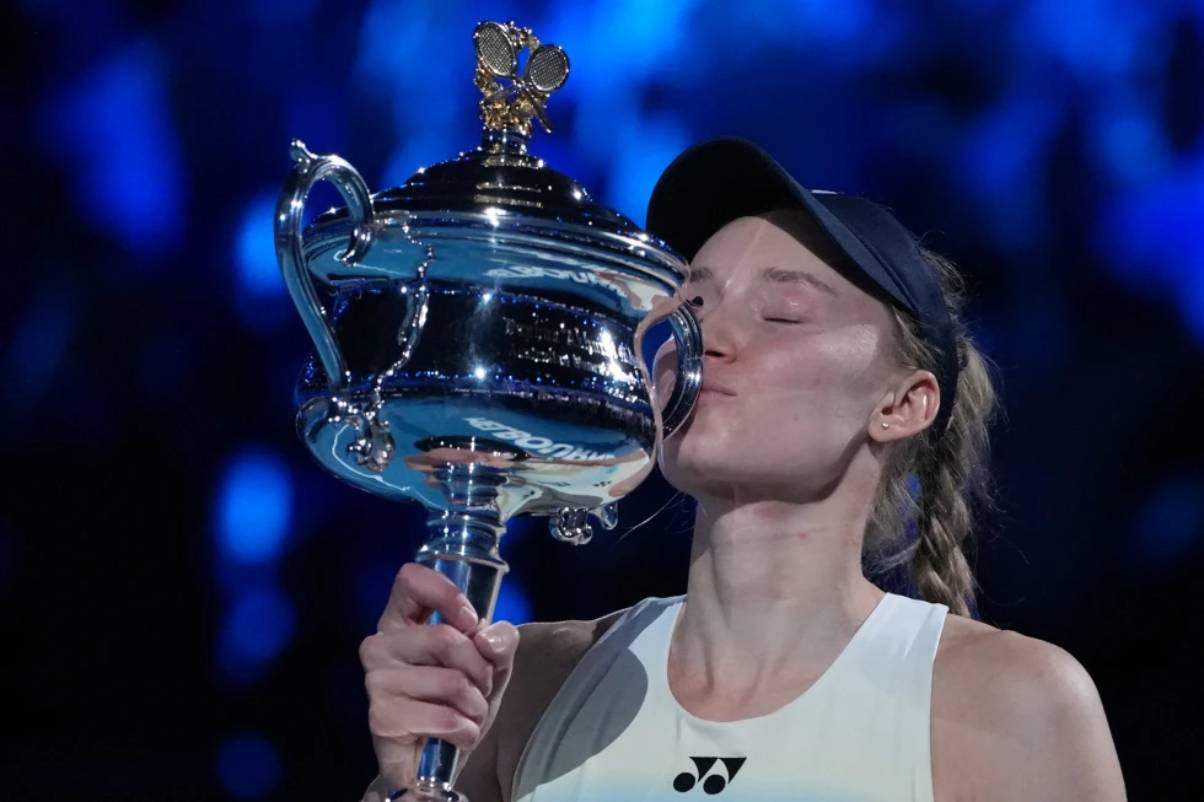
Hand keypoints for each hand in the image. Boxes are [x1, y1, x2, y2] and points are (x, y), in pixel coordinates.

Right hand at [359, 562, 519, 790]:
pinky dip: (466, 730)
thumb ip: (500, 641)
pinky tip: (458, 735)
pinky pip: (445, 718)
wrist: (435, 758)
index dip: (447, 595)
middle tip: (480, 687)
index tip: (471, 622)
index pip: (409, 580)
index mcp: (401, 620)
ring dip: (476, 704)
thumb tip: (487, 638)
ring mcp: (376, 681)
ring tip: (469, 713)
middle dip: (480, 668)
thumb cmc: (458, 698)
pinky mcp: (382, 719)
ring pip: (452, 681)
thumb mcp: (491, 663)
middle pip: (446, 637)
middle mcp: (380, 645)